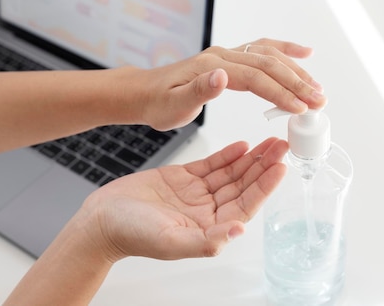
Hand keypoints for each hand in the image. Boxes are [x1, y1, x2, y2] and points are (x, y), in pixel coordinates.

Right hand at [80, 137, 287, 261]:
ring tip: (269, 141)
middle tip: (282, 145)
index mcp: (209, 228)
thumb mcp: (171, 242)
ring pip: (230, 174)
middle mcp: (207, 211)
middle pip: (243, 186)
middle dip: (263, 166)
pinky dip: (227, 155)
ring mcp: (196, 194)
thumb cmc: (131, 234)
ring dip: (250, 158)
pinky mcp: (183, 179)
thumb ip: (206, 241)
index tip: (280, 167)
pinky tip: (242, 145)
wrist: (102, 219)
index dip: (264, 186)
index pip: (245, 205)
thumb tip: (239, 231)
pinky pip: (211, 165)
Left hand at [136, 38, 325, 130]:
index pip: (254, 78)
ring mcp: (227, 54)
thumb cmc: (158, 102)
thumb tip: (222, 76)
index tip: (300, 108)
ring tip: (317, 87)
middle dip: (296, 82)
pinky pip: (262, 49)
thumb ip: (198, 91)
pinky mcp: (230, 58)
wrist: (145, 91)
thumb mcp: (173, 105)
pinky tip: (304, 53)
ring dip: (295, 70)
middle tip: (320, 100)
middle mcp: (223, 55)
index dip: (279, 92)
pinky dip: (285, 49)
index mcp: (211, 67)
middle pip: (267, 64)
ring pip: (269, 55)